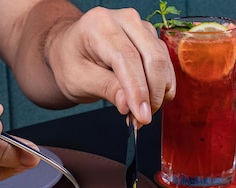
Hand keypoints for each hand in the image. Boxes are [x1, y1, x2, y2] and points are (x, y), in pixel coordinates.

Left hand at [45, 7, 175, 123]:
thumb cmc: (70, 62)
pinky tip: (146, 103)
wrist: (70, 51)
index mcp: (100, 24)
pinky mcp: (151, 39)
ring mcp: (141, 28)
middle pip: (152, 59)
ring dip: (157, 94)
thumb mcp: (79, 80)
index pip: (128, 58)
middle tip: (141, 120)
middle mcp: (124, 20)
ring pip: (163, 63)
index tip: (142, 116)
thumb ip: (105, 89)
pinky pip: (165, 66)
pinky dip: (160, 88)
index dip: (138, 90)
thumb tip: (129, 104)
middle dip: (151, 95)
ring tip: (139, 114)